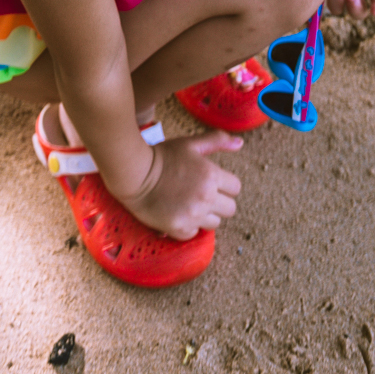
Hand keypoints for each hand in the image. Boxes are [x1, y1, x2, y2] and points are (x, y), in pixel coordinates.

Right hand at [118, 131, 242, 240]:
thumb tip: (240, 143)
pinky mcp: (179, 228)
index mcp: (211, 175)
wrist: (134, 174)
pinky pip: (195, 233)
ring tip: (189, 204)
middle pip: (230, 209)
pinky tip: (178, 213)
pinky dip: (189, 226)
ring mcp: (193, 215)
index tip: (212, 182)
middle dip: (219, 202)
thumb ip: (217, 141)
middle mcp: (205, 197)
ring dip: (205, 216)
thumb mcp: (190, 144)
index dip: (225, 184)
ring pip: (214, 223)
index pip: (236, 188)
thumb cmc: (163, 156)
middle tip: (202, 195)